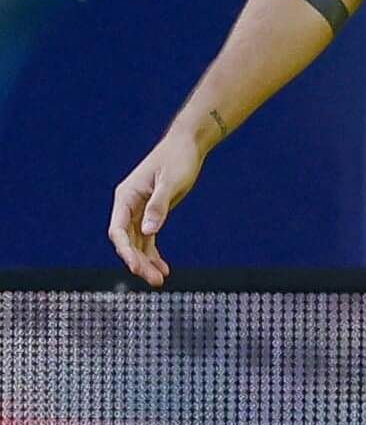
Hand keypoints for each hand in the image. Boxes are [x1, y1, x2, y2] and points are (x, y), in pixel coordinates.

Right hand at [108, 130, 206, 286]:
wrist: (188, 144)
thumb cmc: (179, 158)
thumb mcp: (171, 181)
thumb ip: (159, 206)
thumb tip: (148, 232)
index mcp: (126, 197)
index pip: (118, 230)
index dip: (125, 251)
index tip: (136, 266)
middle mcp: (128, 206)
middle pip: (127, 241)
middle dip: (138, 261)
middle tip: (155, 280)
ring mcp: (138, 211)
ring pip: (138, 243)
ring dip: (146, 261)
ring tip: (160, 280)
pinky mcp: (152, 213)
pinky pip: (148, 239)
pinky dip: (154, 253)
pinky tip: (164, 268)